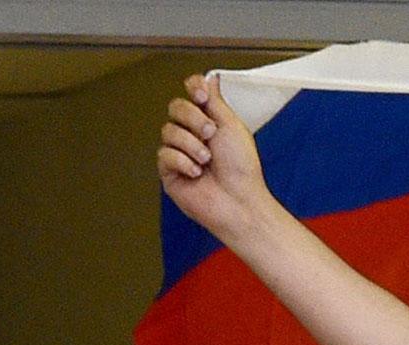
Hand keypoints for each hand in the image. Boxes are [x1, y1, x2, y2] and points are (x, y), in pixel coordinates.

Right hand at [158, 74, 272, 244]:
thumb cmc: (243, 170)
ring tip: (207, 160)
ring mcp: (180, 152)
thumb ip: (216, 101)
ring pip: (168, 130)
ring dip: (191, 145)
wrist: (239, 201)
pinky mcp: (170, 171)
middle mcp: (193, 135)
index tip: (202, 96)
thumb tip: (212, 78)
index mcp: (209, 122)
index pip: (191, 93)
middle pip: (176, 107)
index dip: (193, 89)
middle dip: (193, 118)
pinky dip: (183, 162)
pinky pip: (165, 154)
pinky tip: (197, 173)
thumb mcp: (232, 126)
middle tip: (211, 134)